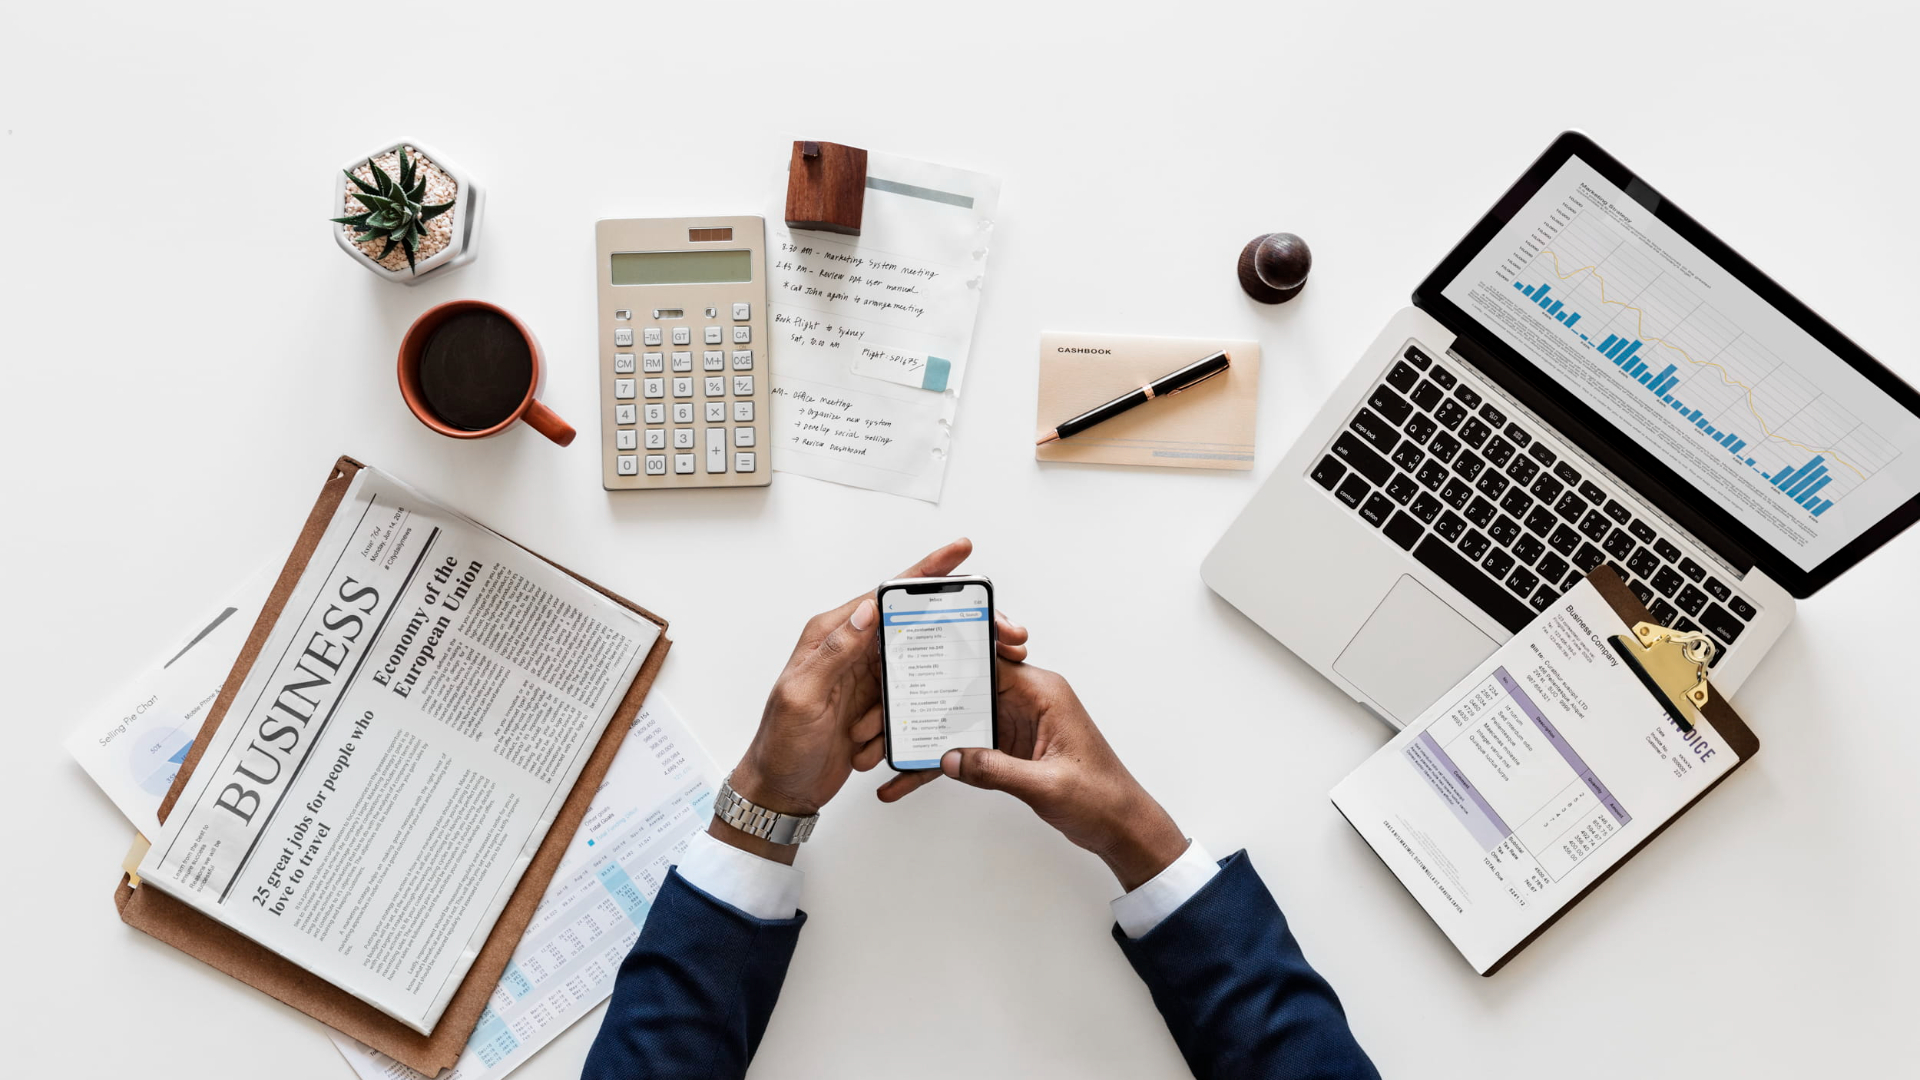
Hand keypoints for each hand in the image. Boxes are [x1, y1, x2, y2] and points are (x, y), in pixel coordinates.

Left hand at [718, 538, 1031, 862]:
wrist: (780, 790)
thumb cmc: (780, 745)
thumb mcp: (802, 695)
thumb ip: (835, 650)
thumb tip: (868, 609)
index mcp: (831, 635)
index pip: (885, 595)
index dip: (925, 572)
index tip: (959, 551)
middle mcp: (851, 649)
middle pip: (912, 624)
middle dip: (948, 627)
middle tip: (994, 630)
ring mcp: (865, 677)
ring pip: (915, 665)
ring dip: (923, 686)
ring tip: (912, 708)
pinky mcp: (875, 704)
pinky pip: (908, 700)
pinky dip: (909, 716)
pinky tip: (894, 735)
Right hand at [877, 663, 1186, 890]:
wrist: (1121, 826)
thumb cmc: (1102, 797)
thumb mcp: (1046, 785)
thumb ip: (996, 769)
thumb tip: (950, 758)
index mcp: (1042, 692)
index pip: (987, 661)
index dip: (946, 660)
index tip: (909, 663)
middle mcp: (1025, 701)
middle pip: (961, 690)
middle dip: (919, 704)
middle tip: (878, 718)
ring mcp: (1014, 724)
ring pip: (956, 721)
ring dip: (921, 738)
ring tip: (879, 753)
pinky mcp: (1007, 748)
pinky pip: (965, 750)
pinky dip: (940, 764)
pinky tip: (907, 781)